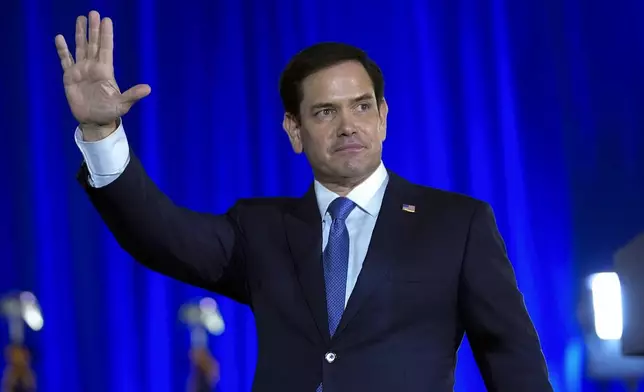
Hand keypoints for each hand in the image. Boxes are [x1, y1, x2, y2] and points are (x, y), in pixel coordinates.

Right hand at [54, 10, 149, 139]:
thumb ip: (133, 95)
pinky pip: (65, 60)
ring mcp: (81, 70)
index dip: (106, 34)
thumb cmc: (110, 113)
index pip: (106, 48)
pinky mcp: (70, 77)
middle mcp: (93, 67)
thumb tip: (148, 88)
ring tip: (80, 19)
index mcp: (105, 71)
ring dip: (80, 34)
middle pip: (93, 44)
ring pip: (81, 47)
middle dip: (94, 29)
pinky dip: (62, 49)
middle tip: (93, 13)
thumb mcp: (123, 104)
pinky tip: (60, 37)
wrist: (94, 121)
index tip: (106, 20)